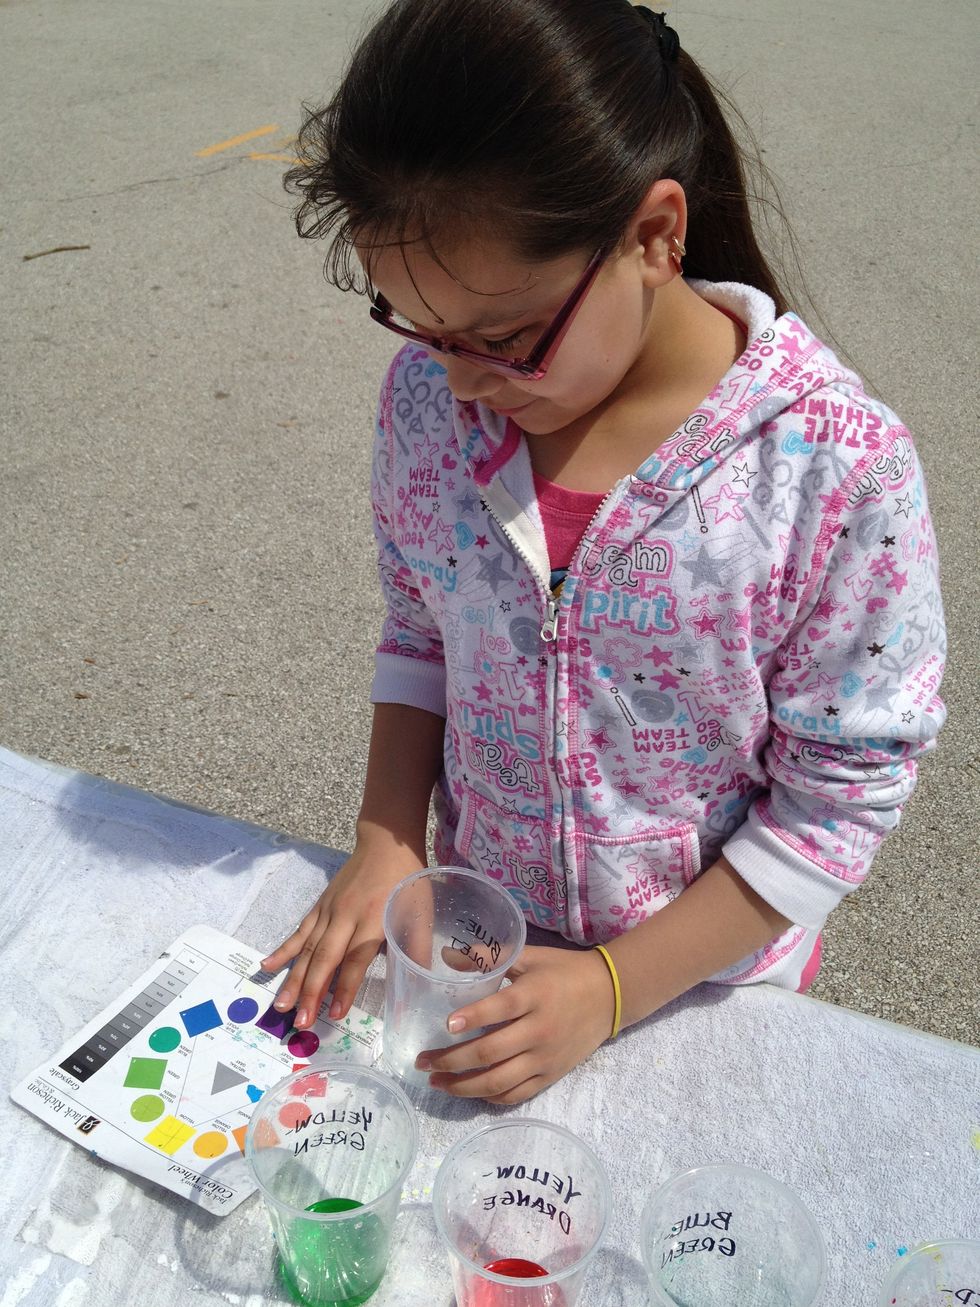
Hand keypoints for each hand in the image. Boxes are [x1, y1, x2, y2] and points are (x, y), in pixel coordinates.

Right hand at [260, 848, 421, 1028]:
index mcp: (373, 919)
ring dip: (294, 978)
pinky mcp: (320, 906)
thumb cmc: (406, 880)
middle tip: (300, 1022)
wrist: (385, 842)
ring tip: (281, 1005)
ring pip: (307, 948)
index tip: (335, 1015)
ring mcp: (329, 910)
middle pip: (325, 957)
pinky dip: (283, 949)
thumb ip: (416, 948)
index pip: (356, 959)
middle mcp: (346, 916)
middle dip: (311, 991)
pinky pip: (300, 931)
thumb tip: (420, 983)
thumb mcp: (420, 913)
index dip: (346, 987)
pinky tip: (268, 966)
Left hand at [415, 946, 614, 1103]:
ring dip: (462, 1086)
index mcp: (533, 996)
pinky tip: (469, 1091)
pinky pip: (516, 1094)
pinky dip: (489, 1097)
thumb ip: (491, 957)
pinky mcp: (550, 1075)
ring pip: (498, 1081)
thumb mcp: (530, 956)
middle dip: (451, 1060)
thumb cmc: (564, 971)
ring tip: (437, 1082)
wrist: (609, 995)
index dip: (471, 1018)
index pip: (499, 1009)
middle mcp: (539, 1030)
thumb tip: (447, 956)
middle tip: (423, 1061)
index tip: (446, 1025)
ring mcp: (545, 1058)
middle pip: (490, 1052)